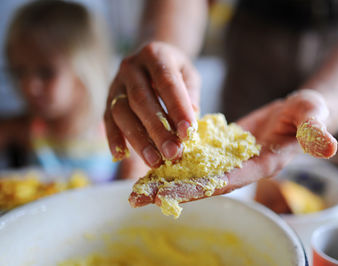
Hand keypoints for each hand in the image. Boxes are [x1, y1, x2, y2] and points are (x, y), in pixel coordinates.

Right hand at [104, 42, 199, 166]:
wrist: (152, 57)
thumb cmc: (175, 70)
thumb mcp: (189, 74)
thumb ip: (190, 94)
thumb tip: (190, 121)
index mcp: (155, 54)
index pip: (167, 82)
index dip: (177, 107)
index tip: (188, 132)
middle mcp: (131, 66)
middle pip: (141, 100)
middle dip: (158, 129)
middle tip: (173, 153)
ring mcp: (116, 82)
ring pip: (122, 112)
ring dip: (138, 139)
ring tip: (155, 161)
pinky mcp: (107, 99)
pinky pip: (107, 120)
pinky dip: (114, 139)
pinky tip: (121, 156)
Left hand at [129, 90, 336, 206]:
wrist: (297, 113)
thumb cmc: (308, 113)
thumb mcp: (314, 114)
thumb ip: (316, 129)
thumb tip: (329, 144)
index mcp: (259, 165)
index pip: (225, 179)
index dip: (197, 186)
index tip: (167, 192)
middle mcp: (240, 169)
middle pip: (201, 184)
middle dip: (171, 191)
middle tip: (136, 198)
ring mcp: (228, 162)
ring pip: (193, 175)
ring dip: (165, 182)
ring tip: (134, 189)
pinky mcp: (220, 151)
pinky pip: (193, 159)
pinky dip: (172, 164)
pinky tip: (149, 166)